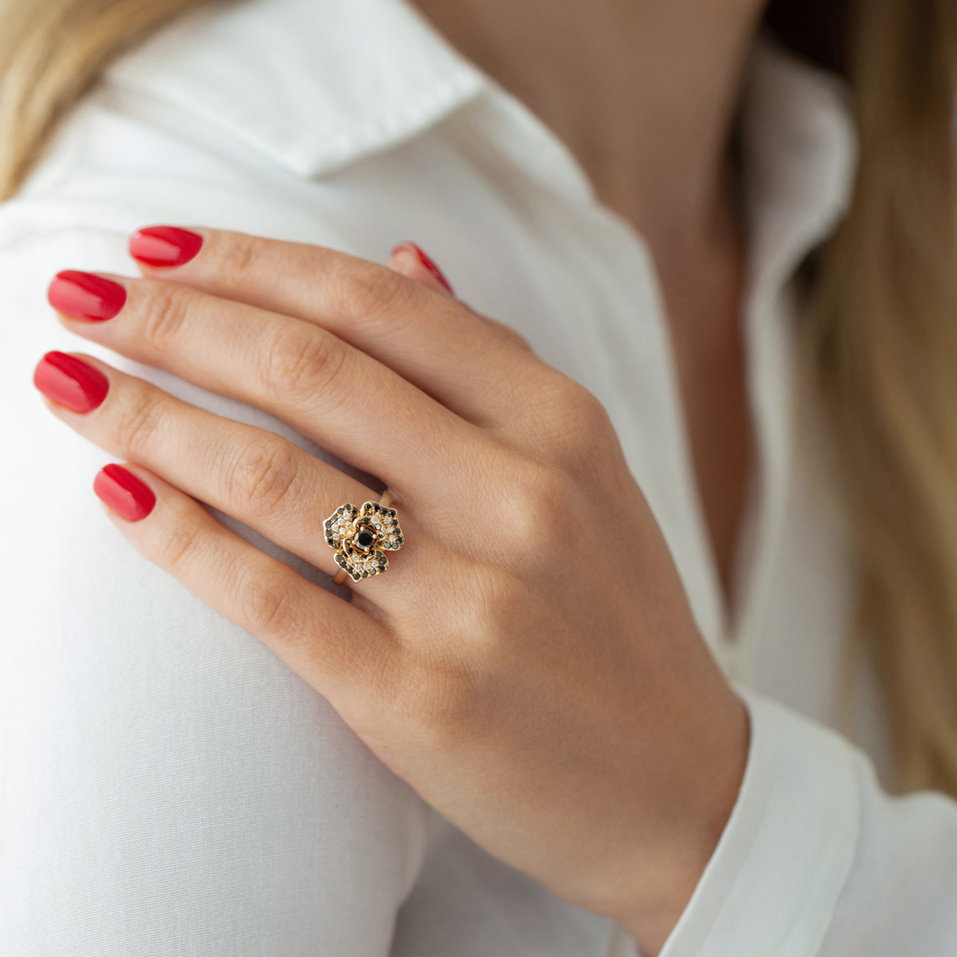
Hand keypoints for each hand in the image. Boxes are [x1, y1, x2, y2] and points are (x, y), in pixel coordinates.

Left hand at [33, 226, 748, 954]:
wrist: (677, 780)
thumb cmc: (617, 618)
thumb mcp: (587, 473)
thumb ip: (492, 364)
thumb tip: (402, 261)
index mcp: (561, 425)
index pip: (380, 307)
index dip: (254, 264)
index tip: (160, 249)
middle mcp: (520, 498)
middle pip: (312, 372)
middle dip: (174, 320)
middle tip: (79, 296)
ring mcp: (469, 602)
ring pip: (273, 477)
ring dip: (148, 416)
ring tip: (67, 382)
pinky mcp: (418, 700)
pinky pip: (269, 599)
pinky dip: (177, 538)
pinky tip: (116, 491)